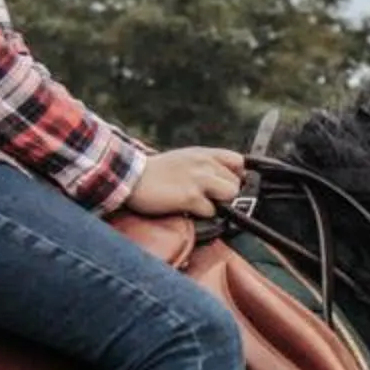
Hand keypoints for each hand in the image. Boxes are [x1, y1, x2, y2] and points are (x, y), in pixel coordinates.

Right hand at [127, 147, 245, 217]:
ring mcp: (199, 179)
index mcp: (204, 154)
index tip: (229, 186)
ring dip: (219, 204)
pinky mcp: (191, 196)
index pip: (239, 162)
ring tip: (201, 205)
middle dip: (226, 195)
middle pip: (236, 183)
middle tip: (209, 200)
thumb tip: (225, 181)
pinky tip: (187, 210)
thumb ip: (205, 165)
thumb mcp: (184, 158)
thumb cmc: (155, 172)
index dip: (238, 176)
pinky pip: (211, 211)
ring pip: (230, 195)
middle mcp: (205, 164)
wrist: (130, 177)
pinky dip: (202, 215)